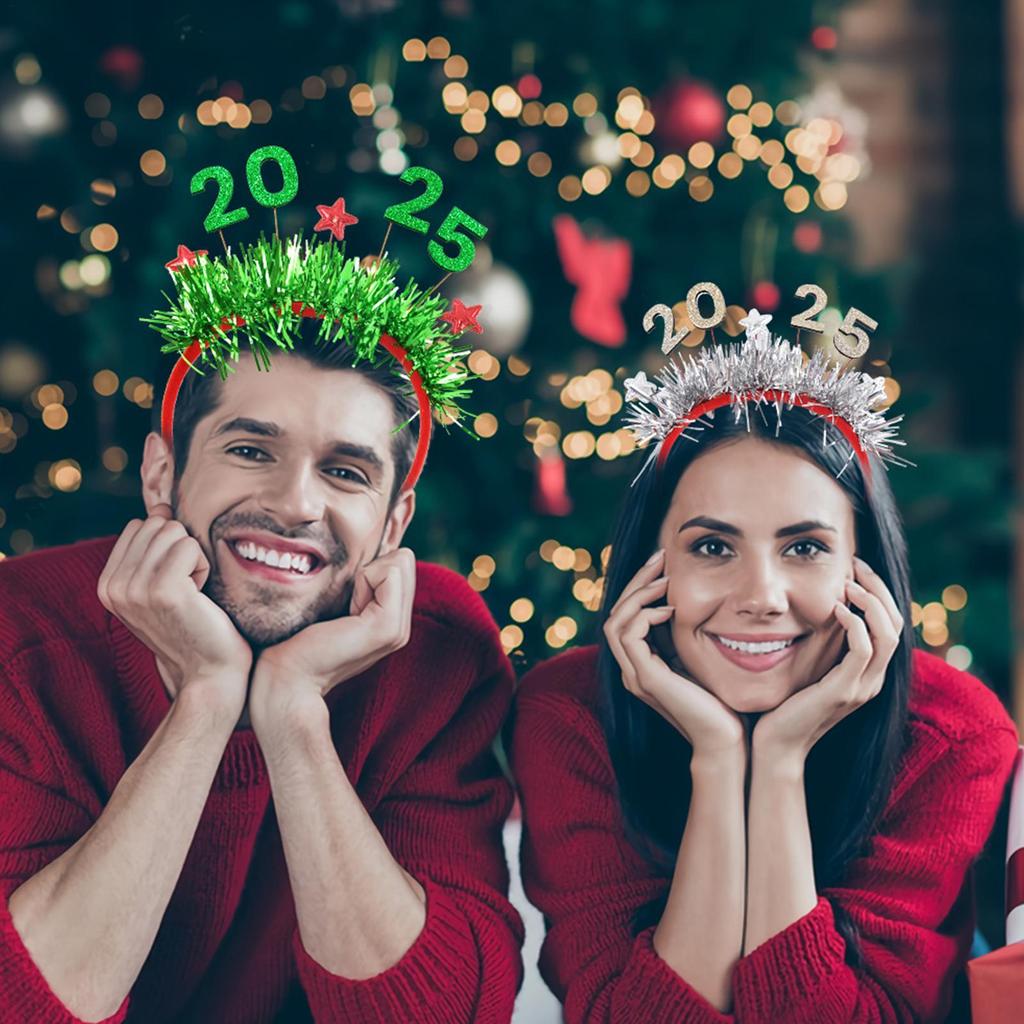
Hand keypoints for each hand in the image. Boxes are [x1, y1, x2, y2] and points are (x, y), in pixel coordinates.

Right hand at [97, 504, 251, 718]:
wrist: (210, 671)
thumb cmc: (195, 624)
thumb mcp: (162, 584)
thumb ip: (152, 549)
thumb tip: (161, 508)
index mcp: (107, 584)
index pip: (140, 526)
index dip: (168, 548)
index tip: (176, 584)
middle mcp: (113, 586)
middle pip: (157, 525)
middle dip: (183, 550)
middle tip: (188, 590)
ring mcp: (134, 589)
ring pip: (174, 532)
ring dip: (196, 559)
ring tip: (194, 594)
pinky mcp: (163, 590)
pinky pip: (190, 546)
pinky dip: (205, 566)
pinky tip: (201, 595)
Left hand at [248, 547, 415, 724]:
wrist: (287, 675)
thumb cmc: (298, 636)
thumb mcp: (337, 603)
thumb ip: (361, 584)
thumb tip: (370, 547)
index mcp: (391, 620)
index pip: (401, 564)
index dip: (369, 568)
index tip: (344, 599)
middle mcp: (402, 627)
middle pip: (404, 560)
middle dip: (371, 568)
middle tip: (346, 602)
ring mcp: (398, 629)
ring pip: (400, 562)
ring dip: (366, 575)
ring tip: (346, 607)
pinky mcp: (388, 627)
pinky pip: (388, 573)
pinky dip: (364, 581)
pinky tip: (347, 611)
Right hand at [603, 549, 745, 757]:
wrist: (728, 741)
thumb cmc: (722, 702)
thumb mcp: (700, 660)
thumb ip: (685, 637)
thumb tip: (687, 602)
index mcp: (641, 664)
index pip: (625, 617)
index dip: (639, 588)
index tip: (663, 566)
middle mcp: (632, 669)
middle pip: (614, 614)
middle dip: (635, 582)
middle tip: (659, 557)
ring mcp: (635, 675)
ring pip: (614, 622)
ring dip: (638, 594)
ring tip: (665, 580)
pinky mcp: (646, 679)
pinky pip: (628, 635)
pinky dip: (644, 614)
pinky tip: (671, 609)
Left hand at [752, 556, 903, 765]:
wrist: (775, 747)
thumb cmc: (785, 706)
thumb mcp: (810, 669)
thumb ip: (822, 646)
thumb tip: (819, 610)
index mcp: (868, 674)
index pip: (893, 625)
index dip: (880, 593)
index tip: (856, 569)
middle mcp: (872, 680)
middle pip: (898, 624)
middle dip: (880, 589)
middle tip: (857, 564)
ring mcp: (861, 687)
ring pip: (888, 635)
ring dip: (871, 602)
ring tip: (848, 583)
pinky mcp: (843, 691)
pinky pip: (862, 651)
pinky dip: (855, 625)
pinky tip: (837, 609)